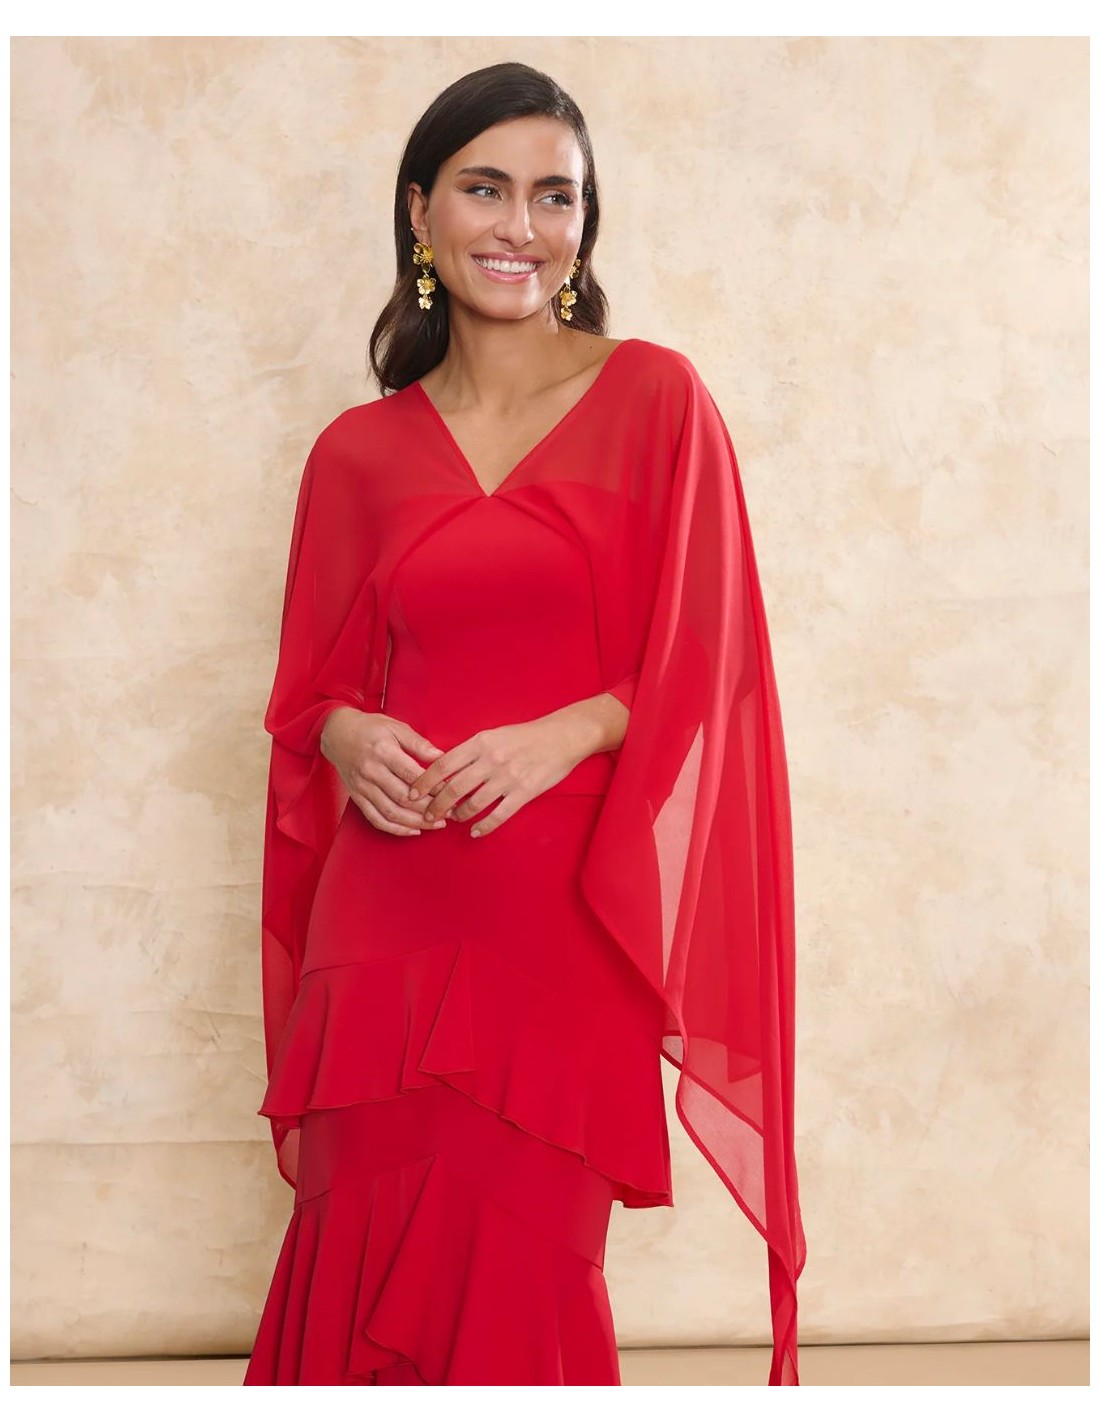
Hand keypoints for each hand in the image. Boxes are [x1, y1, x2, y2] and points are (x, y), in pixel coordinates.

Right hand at [320, 707, 447, 836]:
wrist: (337, 733)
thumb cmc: (370, 728)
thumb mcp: (395, 727)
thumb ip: (418, 743)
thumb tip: (441, 757)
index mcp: (383, 752)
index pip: (412, 775)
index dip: (433, 787)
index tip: (450, 792)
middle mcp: (371, 771)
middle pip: (403, 798)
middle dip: (429, 809)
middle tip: (449, 812)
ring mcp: (362, 787)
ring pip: (391, 813)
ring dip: (416, 823)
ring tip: (436, 824)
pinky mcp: (357, 797)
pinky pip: (376, 819)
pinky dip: (395, 829)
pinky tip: (413, 830)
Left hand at [406, 714, 595, 837]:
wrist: (561, 737)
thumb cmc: (525, 735)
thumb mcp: (493, 735)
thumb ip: (471, 751)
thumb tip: (445, 769)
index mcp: (480, 743)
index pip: (443, 764)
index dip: (425, 782)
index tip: (413, 793)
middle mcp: (491, 761)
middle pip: (453, 789)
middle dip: (436, 806)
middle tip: (428, 815)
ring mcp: (507, 778)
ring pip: (473, 805)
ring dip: (459, 815)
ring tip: (453, 819)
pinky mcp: (523, 793)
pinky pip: (498, 815)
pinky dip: (483, 827)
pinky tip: (475, 831)